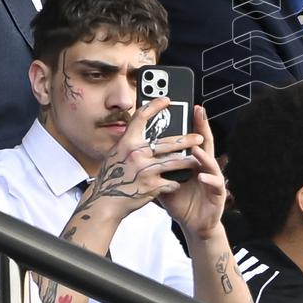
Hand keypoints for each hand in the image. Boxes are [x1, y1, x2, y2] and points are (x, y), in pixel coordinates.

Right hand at [79, 97, 202, 221]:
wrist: (104, 202)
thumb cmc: (110, 178)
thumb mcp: (115, 154)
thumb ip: (129, 142)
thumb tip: (140, 128)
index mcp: (126, 143)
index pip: (141, 117)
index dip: (154, 106)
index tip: (167, 100)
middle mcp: (136, 153)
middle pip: (167, 142)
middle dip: (186, 140)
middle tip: (198, 138)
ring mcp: (145, 170)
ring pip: (174, 161)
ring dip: (188, 160)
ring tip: (197, 159)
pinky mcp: (151, 186)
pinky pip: (171, 181)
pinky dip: (177, 181)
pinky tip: (181, 180)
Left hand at [159, 106, 226, 240]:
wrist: (194, 224)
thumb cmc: (181, 201)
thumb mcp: (166, 182)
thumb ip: (158, 167)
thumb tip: (140, 153)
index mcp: (194, 162)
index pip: (193, 139)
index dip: (193, 123)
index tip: (190, 106)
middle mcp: (206, 166)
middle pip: (206, 143)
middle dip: (203, 126)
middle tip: (198, 111)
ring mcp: (214, 178)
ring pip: (210, 162)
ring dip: (203, 154)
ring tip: (194, 147)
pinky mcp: (218, 193)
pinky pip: (215, 184)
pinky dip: (208, 179)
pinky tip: (201, 176)